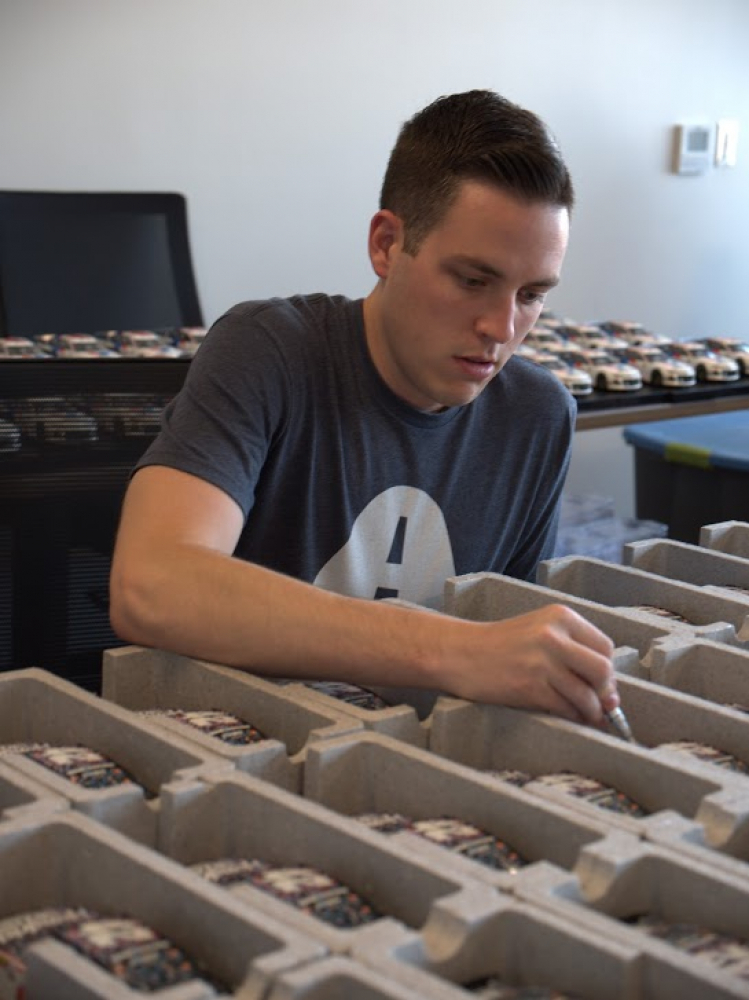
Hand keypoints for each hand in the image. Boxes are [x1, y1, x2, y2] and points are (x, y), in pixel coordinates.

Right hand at [447, 603, 616, 725]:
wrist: (460, 653)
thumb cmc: (501, 645)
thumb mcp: (540, 631)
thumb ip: (573, 650)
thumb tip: (611, 693)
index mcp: (560, 616)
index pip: (605, 647)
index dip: (609, 672)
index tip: (604, 686)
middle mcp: (553, 635)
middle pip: (602, 670)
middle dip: (606, 693)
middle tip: (601, 705)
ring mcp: (541, 662)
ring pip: (587, 695)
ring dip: (591, 712)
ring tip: (585, 716)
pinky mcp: (529, 687)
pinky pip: (565, 708)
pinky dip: (572, 717)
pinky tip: (568, 716)